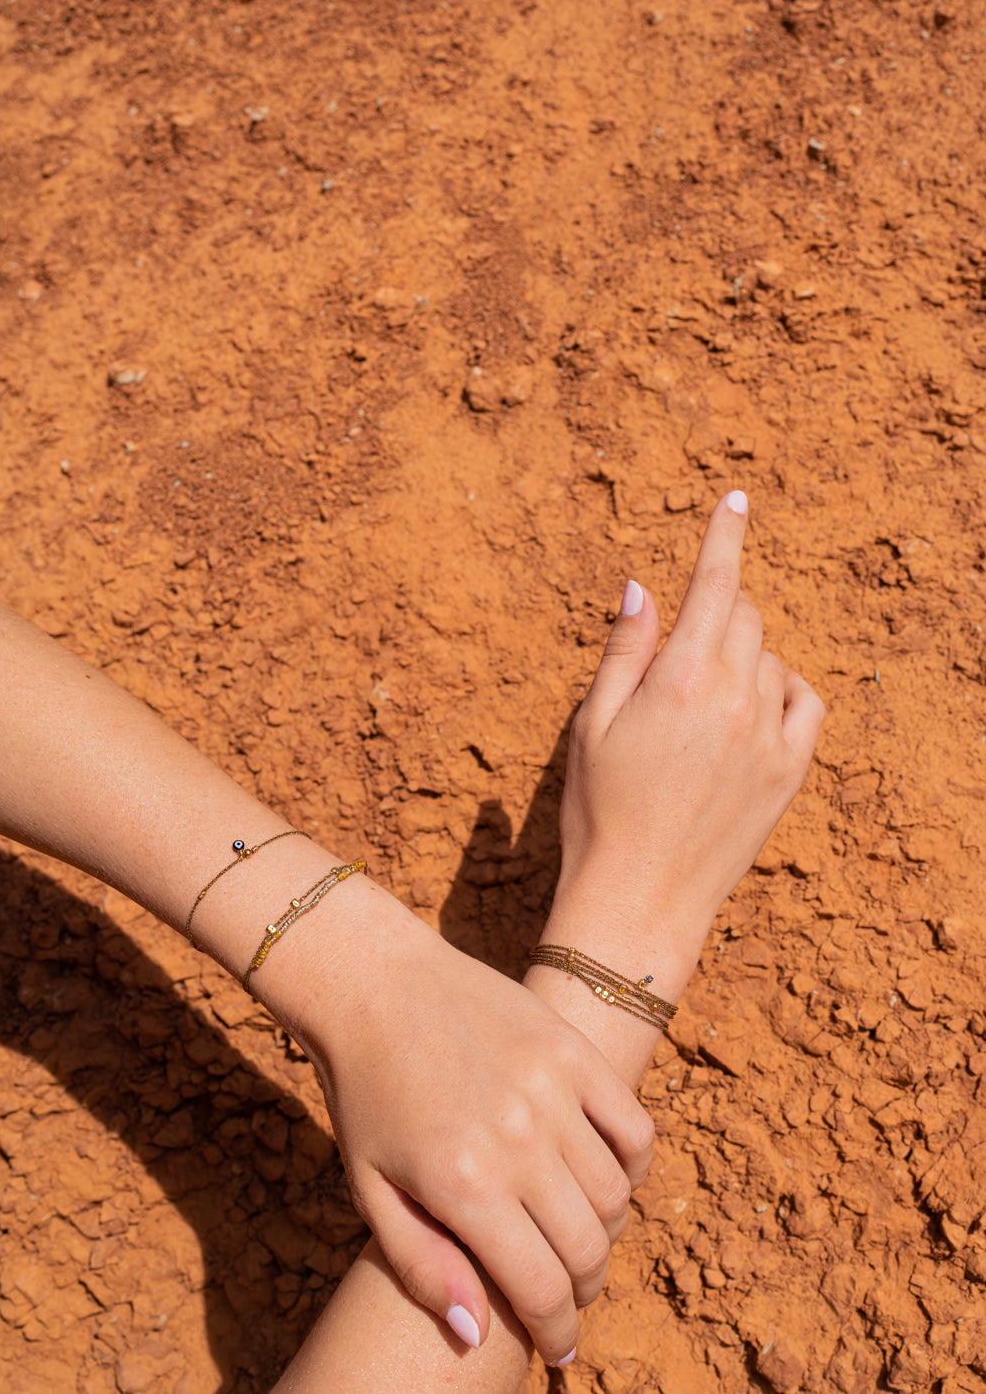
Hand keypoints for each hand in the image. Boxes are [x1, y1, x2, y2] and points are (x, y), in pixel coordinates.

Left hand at [289, 892, 655, 1365]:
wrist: (377, 986)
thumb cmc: (367, 1094)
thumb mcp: (371, 1189)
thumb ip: (423, 1266)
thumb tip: (477, 1334)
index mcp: (463, 1184)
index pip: (542, 1289)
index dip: (558, 1333)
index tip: (560, 1348)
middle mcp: (517, 1139)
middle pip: (588, 1249)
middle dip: (583, 1290)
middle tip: (566, 1294)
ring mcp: (553, 1089)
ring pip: (616, 1195)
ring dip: (605, 1231)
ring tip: (577, 1234)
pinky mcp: (573, 1051)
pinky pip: (634, 1128)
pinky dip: (632, 1165)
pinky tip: (603, 1176)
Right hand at [553, 491, 824, 990]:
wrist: (641, 899)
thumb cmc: (599, 811)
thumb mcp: (592, 724)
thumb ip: (624, 651)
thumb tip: (644, 588)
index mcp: (678, 679)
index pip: (714, 585)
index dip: (724, 534)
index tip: (736, 498)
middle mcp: (733, 699)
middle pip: (746, 617)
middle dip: (718, 613)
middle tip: (679, 653)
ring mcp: (769, 736)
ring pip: (770, 659)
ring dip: (741, 658)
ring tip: (697, 708)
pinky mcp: (789, 772)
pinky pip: (806, 702)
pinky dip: (783, 690)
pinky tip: (753, 709)